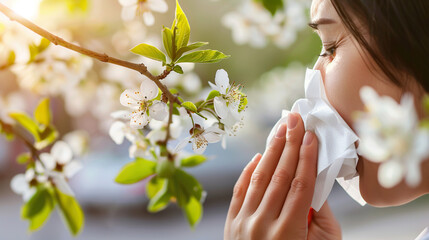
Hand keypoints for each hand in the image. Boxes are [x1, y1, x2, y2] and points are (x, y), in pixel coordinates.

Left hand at [224, 113, 340, 239]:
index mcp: (289, 233)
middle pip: (280, 175)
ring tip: (281, 129)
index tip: (311, 135)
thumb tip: (312, 183)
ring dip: (271, 150)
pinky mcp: (231, 224)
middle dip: (289, 143)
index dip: (307, 157)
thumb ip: (319, 217)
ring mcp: (243, 224)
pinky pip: (240, 190)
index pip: (301, 184)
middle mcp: (263, 225)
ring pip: (259, 178)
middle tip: (295, 119)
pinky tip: (258, 155)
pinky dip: (249, 171)